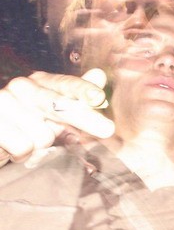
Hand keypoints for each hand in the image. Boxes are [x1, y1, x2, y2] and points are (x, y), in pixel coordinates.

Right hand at [0, 69, 114, 165]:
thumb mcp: (54, 112)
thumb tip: (99, 75)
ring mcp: (4, 103)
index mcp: (41, 82)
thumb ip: (76, 96)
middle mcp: (22, 87)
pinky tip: (14, 148)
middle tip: (107, 130)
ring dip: (40, 146)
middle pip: (58, 105)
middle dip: (83, 118)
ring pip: (42, 135)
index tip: (98, 97)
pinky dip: (23, 154)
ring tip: (28, 140)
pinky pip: (23, 146)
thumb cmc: (26, 125)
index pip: (66, 84)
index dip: (83, 90)